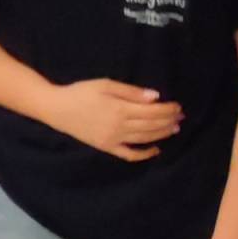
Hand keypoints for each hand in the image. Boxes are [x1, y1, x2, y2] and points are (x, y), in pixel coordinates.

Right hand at [45, 80, 182, 161]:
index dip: (167, 109)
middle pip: (151, 125)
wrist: (57, 108)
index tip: (178, 106)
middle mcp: (119, 127)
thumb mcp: (105, 84)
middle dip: (168, 121)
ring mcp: (113, 139)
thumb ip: (131, 92)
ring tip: (173, 129)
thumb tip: (155, 97)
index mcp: (120, 109)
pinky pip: (129, 154)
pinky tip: (155, 149)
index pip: (152, 111)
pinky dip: (144, 154)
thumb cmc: (81, 92)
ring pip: (144, 139)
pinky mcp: (106, 147)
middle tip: (180, 117)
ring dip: (161, 134)